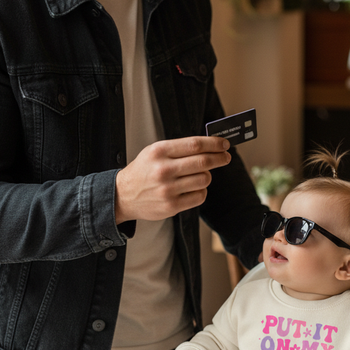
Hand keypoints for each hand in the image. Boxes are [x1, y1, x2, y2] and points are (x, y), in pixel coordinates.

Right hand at [115, 136, 230, 222]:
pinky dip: (202, 191)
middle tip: (226, 157)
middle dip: (220, 158)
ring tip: (202, 174)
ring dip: (208, 175)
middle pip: (203, 161)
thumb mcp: (155, 152)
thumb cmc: (143, 171)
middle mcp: (163, 169)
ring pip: (204, 179)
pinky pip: (199, 196)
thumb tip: (210, 145)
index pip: (195, 144)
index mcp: (159, 151)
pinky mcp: (171, 206)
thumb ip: (179, 148)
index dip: (214, 143)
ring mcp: (167, 189)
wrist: (123, 195)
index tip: (224, 144)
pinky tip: (194, 188)